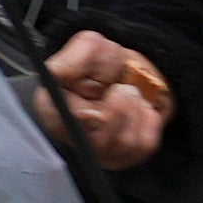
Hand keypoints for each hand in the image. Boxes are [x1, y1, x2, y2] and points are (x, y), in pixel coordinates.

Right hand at [35, 30, 172, 173]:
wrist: (135, 74)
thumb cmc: (107, 64)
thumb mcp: (90, 46)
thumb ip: (72, 58)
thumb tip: (54, 73)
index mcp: (55, 108)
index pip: (57, 122)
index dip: (78, 118)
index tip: (94, 109)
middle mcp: (75, 135)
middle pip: (95, 142)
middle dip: (116, 112)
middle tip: (121, 89)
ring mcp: (101, 151)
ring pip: (122, 143)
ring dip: (133, 109)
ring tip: (129, 92)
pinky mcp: (126, 156)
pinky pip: (143, 144)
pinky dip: (147, 119)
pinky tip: (138, 108)